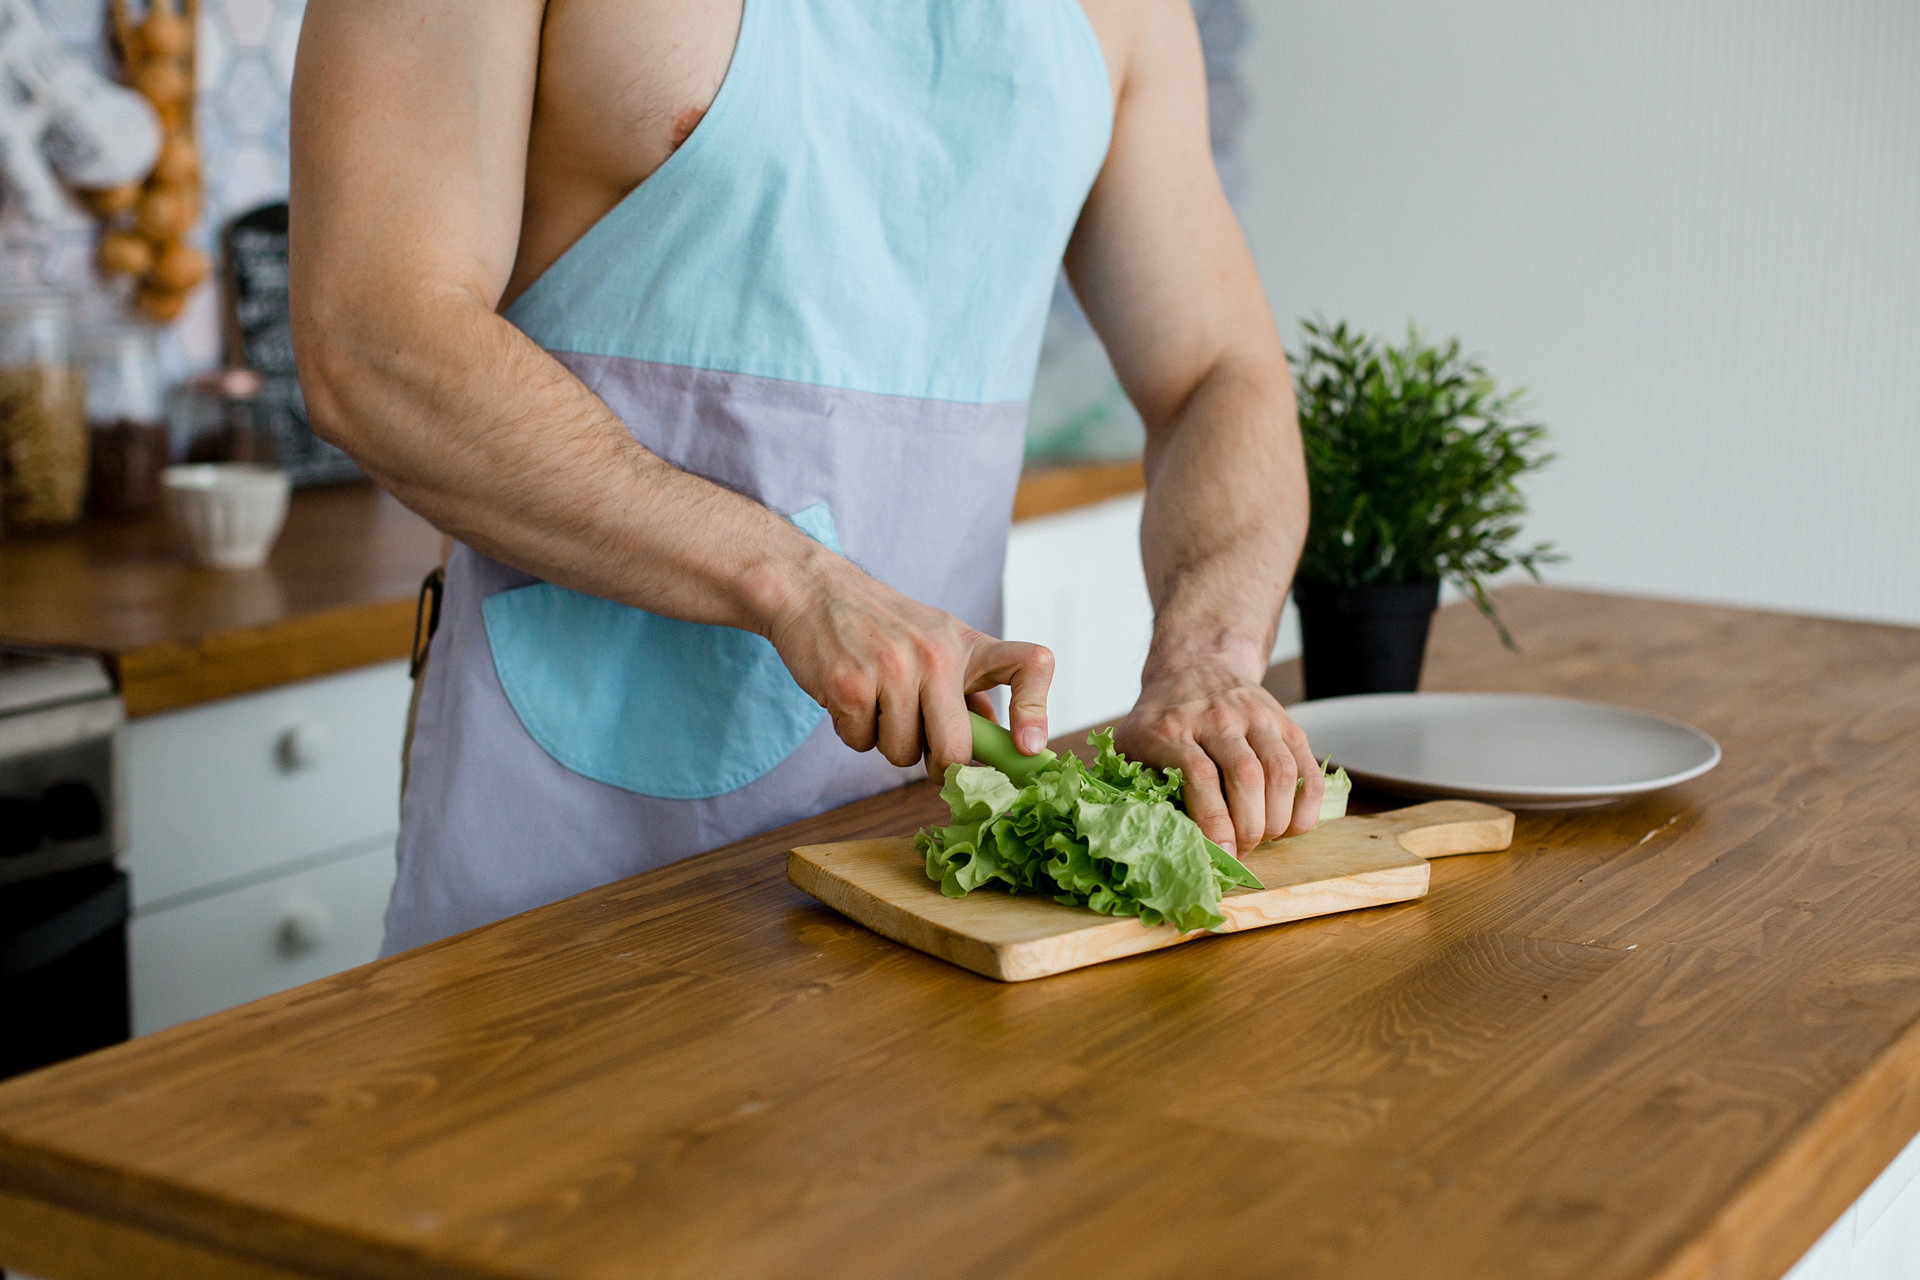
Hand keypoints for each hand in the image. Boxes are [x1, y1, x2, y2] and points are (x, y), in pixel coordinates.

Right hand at [767, 555, 1052, 777]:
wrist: (813, 590)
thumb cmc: (881, 624)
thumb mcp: (937, 641)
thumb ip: (967, 689)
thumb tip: (1001, 741)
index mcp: (966, 644)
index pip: (1030, 665)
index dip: (1035, 711)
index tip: (1029, 748)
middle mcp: (936, 654)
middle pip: (955, 748)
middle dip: (940, 767)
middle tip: (928, 758)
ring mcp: (893, 668)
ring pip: (902, 753)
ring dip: (887, 743)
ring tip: (876, 703)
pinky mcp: (849, 685)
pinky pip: (861, 743)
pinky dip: (853, 732)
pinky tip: (849, 698)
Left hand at [1113, 662, 1320, 851]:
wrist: (1197, 666)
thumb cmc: (1162, 718)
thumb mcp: (1131, 743)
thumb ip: (1132, 783)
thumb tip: (1143, 836)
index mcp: (1173, 728)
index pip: (1200, 775)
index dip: (1213, 820)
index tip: (1221, 852)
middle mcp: (1217, 717)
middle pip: (1246, 775)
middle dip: (1249, 826)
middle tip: (1241, 851)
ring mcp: (1256, 717)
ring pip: (1280, 771)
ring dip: (1278, 817)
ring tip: (1265, 839)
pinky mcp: (1286, 723)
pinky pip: (1307, 767)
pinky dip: (1306, 804)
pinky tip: (1293, 826)